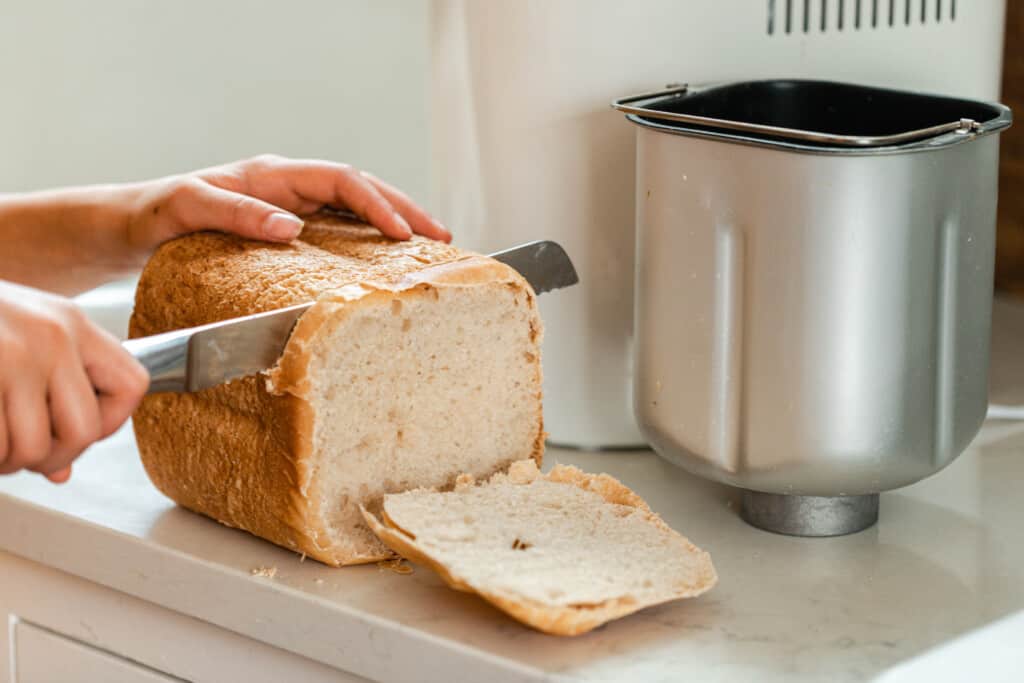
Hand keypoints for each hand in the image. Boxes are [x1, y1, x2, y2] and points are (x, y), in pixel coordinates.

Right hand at [0, 281, 148, 482]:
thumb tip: (61, 470)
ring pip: (31, 448)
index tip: (74, 430)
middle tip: (20, 454)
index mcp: (71, 323)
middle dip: (50, 456)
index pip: (133, 385)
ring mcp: (11, 354)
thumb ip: (47, 395)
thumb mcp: (16, 341)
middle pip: (84, 430)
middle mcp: (50, 335)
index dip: (111, 422)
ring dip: (5, 461)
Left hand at [123, 154, 450, 252]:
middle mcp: (291, 188)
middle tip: (444, 237)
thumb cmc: (158, 213)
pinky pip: (343, 230)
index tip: (403, 233)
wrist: (136, 226)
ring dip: (397, 224)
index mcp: (274, 174)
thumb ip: (237, 213)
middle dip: (406, 210)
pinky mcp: (293, 231)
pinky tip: (390, 265)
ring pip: (359, 208)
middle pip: (363, 189)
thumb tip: (293, 228)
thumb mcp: (189, 208)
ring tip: (433, 248)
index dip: (377, 203)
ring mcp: (294, 208)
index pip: (342, 179)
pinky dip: (372, 242)